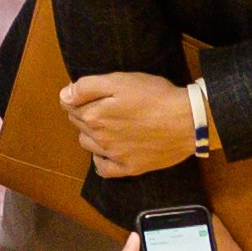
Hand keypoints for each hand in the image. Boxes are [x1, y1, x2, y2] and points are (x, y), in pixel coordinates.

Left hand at [61, 67, 202, 177]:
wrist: (188, 121)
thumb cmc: (155, 96)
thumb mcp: (119, 80)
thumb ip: (87, 87)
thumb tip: (64, 96)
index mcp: (93, 116)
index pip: (70, 105)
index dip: (78, 96)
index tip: (93, 92)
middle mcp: (99, 139)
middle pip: (78, 124)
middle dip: (85, 113)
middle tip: (106, 105)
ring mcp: (114, 156)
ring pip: (88, 145)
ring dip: (92, 135)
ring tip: (111, 124)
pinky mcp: (130, 168)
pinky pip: (103, 169)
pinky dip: (101, 160)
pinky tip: (109, 151)